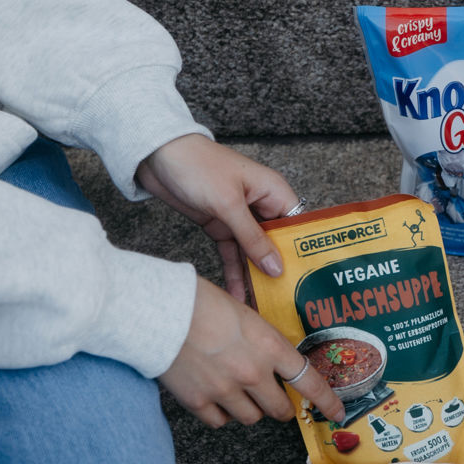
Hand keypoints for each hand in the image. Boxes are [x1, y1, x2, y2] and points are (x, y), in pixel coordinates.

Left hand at [137, 133, 293, 299]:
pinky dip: (234, 273)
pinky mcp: (220, 226)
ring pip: (253, 254)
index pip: (297, 226)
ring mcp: (240, 217)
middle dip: (278, 272)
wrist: (157, 156)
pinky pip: (232, 254)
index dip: (302, 252)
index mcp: (273, 191)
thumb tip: (276, 267)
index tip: (306, 280)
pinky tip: (237, 294)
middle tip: (284, 302)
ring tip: (260, 307)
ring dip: (255, 278)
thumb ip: (253, 238)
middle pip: (276, 244)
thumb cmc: (198, 167)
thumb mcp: (228, 205)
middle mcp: (261, 205)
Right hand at [160, 278, 344, 427]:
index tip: (337, 411)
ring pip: (250, 418)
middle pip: (279, 409)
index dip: (327, 400)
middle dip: (279, 406)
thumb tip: (269, 354)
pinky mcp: (198, 402)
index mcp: (268, 346)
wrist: (157, 311)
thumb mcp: (244, 312)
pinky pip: (219, 422)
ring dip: (248, 408)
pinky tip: (212, 395)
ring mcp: (225, 390)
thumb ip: (261, 338)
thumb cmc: (198, 301)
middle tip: (273, 399)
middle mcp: (252, 373)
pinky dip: (220, 413)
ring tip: (235, 389)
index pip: (309, 380)